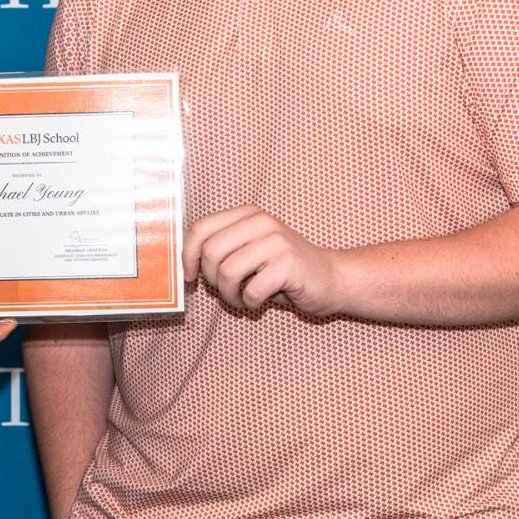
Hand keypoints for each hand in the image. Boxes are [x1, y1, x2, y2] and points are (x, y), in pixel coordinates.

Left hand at [182, 205, 343, 314]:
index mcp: (248, 214)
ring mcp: (276, 241)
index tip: (189, 276)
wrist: (332, 278)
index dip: (188, 254)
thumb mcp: (251, 250)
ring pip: (227, 272)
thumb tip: (186, 265)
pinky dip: (249, 303)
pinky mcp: (288, 264)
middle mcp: (261, 222)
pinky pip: (250, 290)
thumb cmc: (284, 270)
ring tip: (242, 298)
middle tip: (226, 290)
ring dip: (229, 295)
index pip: (201, 228)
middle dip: (210, 279)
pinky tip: (259, 302)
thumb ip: (223, 249)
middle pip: (211, 251)